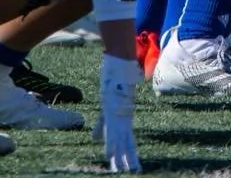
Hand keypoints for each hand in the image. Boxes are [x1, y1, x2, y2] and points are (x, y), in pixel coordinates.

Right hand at [98, 54, 141, 171]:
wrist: (121, 65)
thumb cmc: (114, 84)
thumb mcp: (106, 110)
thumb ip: (101, 126)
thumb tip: (95, 140)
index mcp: (124, 122)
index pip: (128, 144)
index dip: (130, 157)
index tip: (133, 169)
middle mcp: (123, 121)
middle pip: (127, 146)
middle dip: (128, 161)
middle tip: (135, 174)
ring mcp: (118, 115)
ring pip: (121, 142)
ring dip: (122, 158)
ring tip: (128, 170)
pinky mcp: (112, 110)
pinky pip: (111, 130)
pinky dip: (110, 143)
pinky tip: (110, 153)